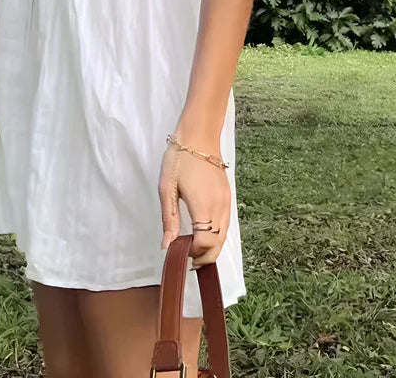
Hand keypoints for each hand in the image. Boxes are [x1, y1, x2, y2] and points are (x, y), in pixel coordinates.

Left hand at [158, 139, 230, 269]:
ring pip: (224, 236)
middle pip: (218, 244)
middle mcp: (220, 207)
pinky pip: (226, 224)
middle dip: (204, 257)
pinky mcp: (228, 196)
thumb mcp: (167, 188)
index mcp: (203, 206)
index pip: (205, 243)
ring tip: (194, 249)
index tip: (179, 251)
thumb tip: (167, 246)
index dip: (193, 253)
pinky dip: (217, 235)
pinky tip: (203, 233)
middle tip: (187, 258)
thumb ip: (169, 219)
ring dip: (211, 247)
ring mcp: (227, 202)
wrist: (199, 136)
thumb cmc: (180, 159)